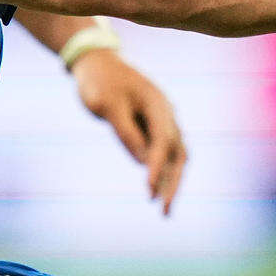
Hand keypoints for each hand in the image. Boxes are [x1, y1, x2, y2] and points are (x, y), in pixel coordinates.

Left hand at [72, 49, 187, 212]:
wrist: (97, 64)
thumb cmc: (100, 82)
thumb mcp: (107, 105)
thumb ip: (125, 131)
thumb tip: (142, 161)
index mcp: (158, 104)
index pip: (162, 140)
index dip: (156, 166)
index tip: (148, 189)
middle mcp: (166, 114)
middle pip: (178, 153)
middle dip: (172, 183)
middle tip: (164, 211)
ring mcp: (161, 122)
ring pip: (174, 157)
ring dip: (170, 182)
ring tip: (164, 210)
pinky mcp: (152, 129)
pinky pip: (163, 155)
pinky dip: (161, 174)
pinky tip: (155, 191)